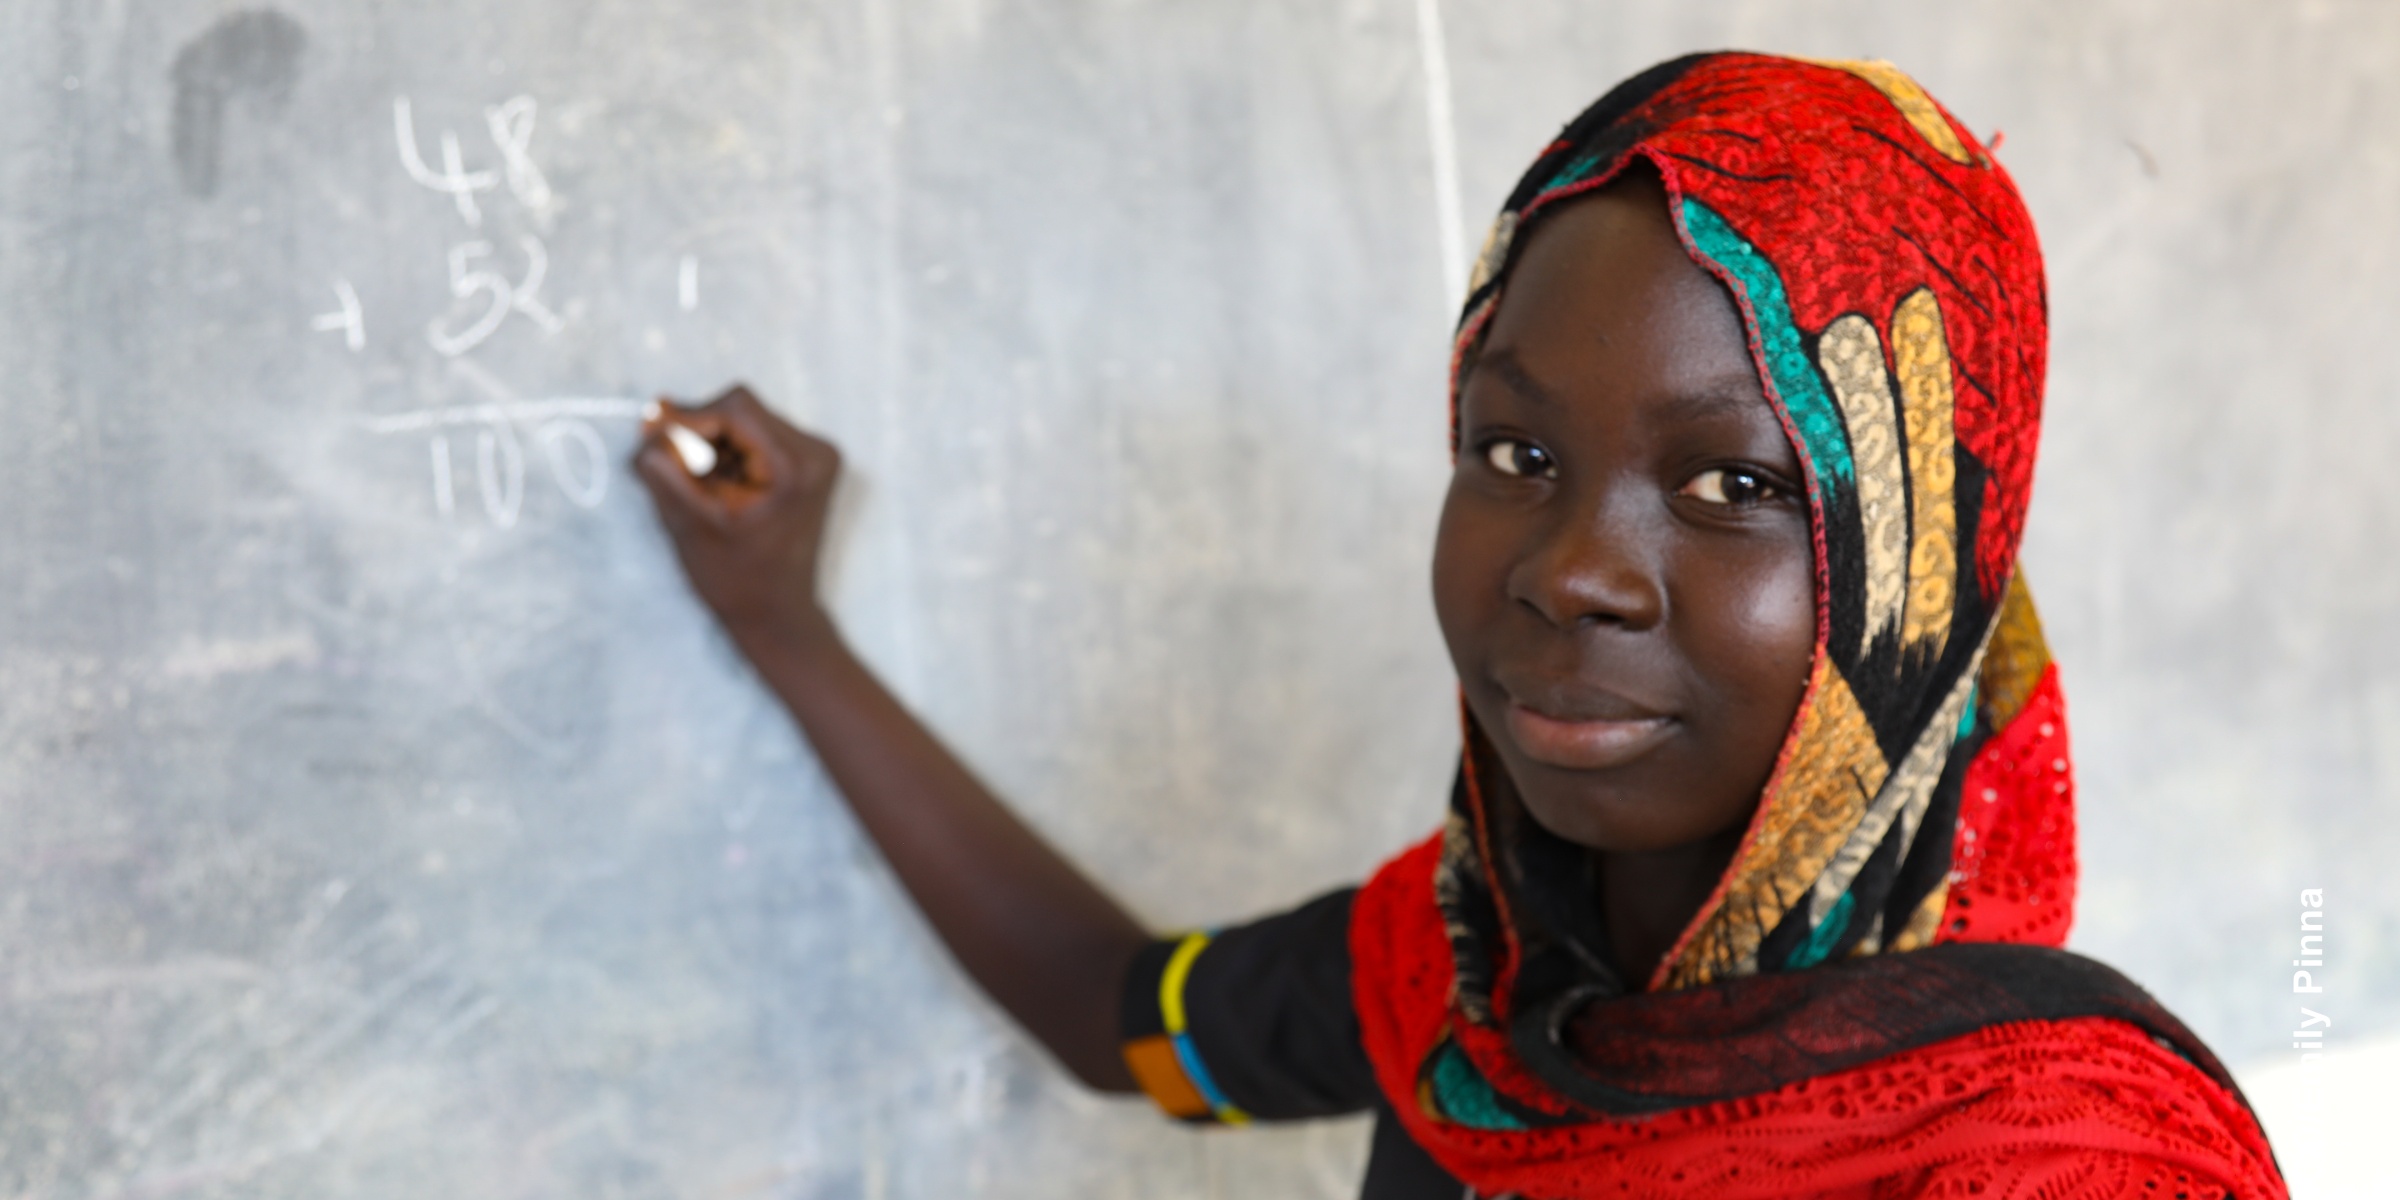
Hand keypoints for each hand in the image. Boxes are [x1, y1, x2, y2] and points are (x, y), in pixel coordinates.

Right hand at [635, 385, 841, 645]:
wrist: (777, 614)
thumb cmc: (737, 580)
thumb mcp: (690, 522)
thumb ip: (666, 468)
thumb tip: (649, 417)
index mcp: (798, 465)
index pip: (735, 407)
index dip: (687, 418)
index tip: (653, 442)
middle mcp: (817, 450)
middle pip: (740, 408)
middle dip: (697, 433)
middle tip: (670, 470)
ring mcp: (815, 455)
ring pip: (742, 420)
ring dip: (709, 445)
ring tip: (699, 490)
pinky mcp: (804, 463)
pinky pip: (752, 437)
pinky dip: (724, 455)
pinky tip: (717, 490)